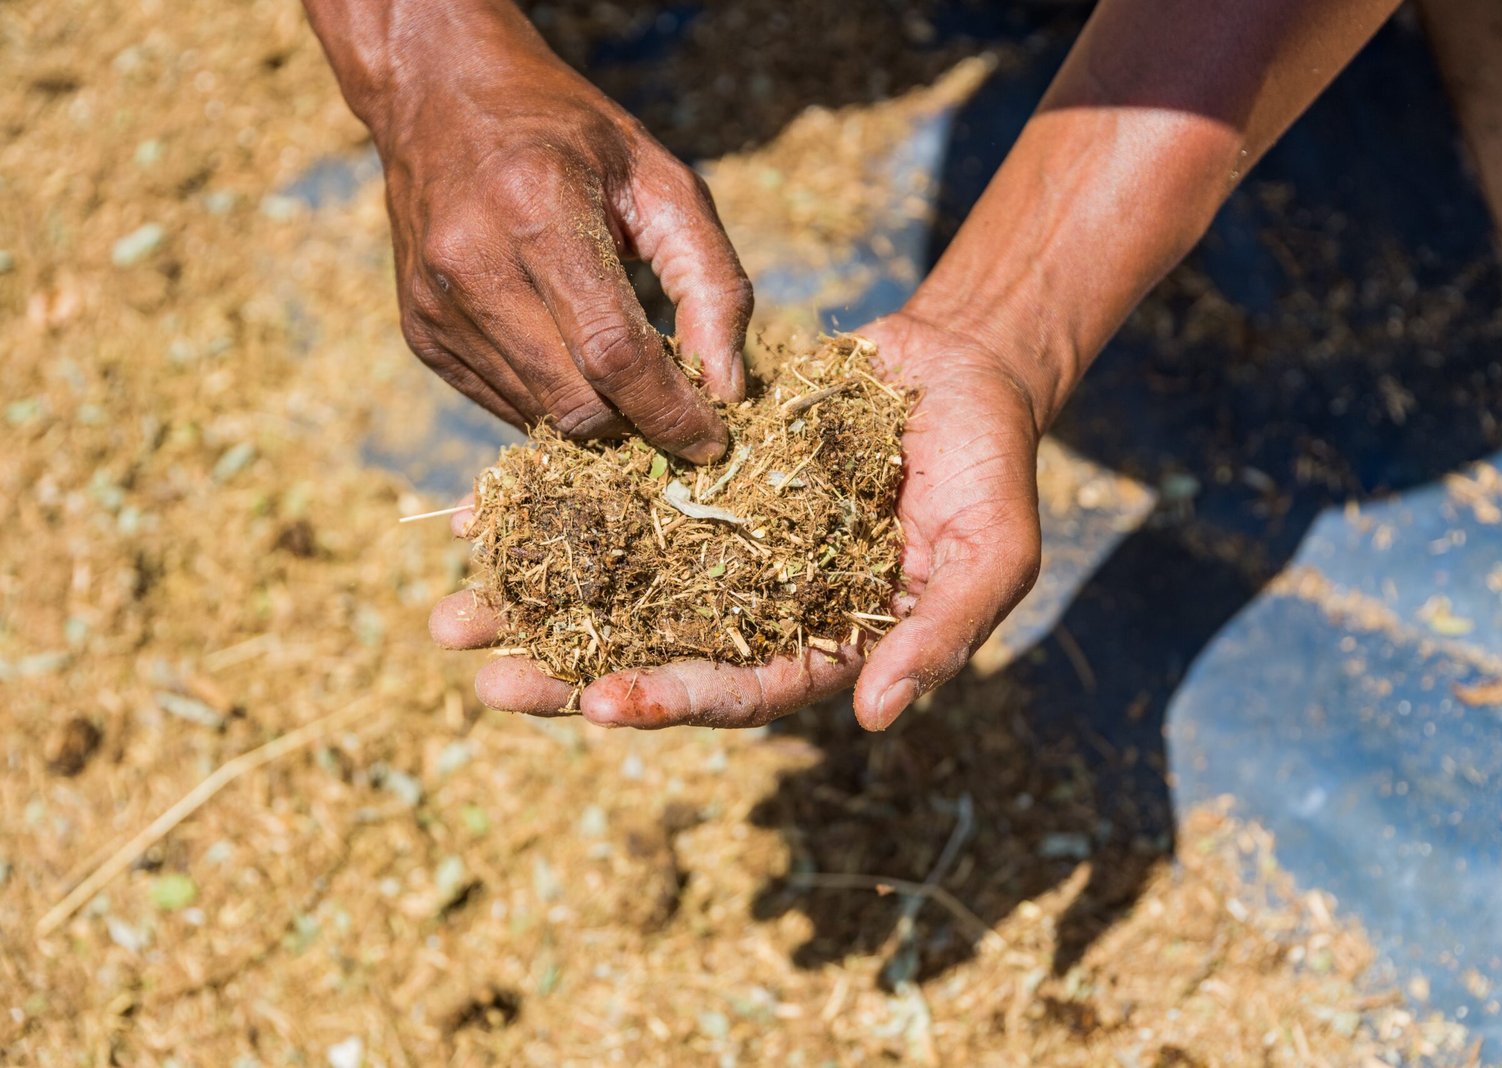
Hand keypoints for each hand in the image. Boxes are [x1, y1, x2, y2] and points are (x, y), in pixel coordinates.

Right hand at [314, 0, 751, 461]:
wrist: (439, 94)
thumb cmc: (571, 136)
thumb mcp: (661, 180)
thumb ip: (712, 281)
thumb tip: (727, 389)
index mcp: (537, 206)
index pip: (613, 351)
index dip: (670, 411)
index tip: (712, 440)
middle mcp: (472, 260)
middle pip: (575, 401)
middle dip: (639, 424)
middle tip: (677, 410)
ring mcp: (435, 303)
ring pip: (540, 416)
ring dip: (599, 418)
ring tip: (627, 376)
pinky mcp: (419, 333)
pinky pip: (505, 405)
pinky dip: (553, 401)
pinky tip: (570, 355)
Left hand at [429, 311, 1049, 729]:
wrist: (957, 369)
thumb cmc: (991, 467)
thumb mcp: (989, 554)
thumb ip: (939, 632)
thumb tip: (875, 716)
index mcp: (819, 642)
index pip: (740, 689)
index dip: (673, 700)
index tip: (598, 703)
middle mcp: (756, 605)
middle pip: (655, 651)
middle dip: (570, 670)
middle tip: (485, 677)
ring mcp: (719, 543)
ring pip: (616, 583)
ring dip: (538, 600)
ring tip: (453, 611)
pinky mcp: (692, 480)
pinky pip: (613, 499)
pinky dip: (552, 506)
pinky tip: (477, 515)